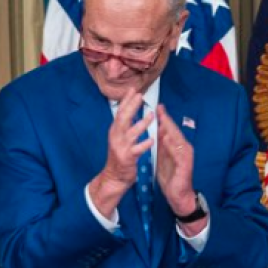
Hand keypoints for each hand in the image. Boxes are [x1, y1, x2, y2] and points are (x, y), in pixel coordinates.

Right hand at [88, 91, 152, 215]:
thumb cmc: (120, 156)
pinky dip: (144, 144)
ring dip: (142, 123)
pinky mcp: (127, 158)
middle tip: (140, 96)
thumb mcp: (119, 138)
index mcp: (115, 130)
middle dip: (131, 106)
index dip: (126, 100)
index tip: (133, 89)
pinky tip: (152, 140)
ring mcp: (121, 147)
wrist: (114, 177)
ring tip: (151, 116)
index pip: (120, 112)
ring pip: (131, 133)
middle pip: (123, 118)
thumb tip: (130, 110)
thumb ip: (124, 126)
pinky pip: (137, 150)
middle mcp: (116, 136)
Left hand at [153, 106, 199, 213]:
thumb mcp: (163, 158)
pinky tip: (166, 138)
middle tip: (159, 107)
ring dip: (170, 129)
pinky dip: (172, 145)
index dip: (164, 118)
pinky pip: (178, 153)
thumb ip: (162, 145)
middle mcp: (184, 148)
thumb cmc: (172, 177)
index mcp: (178, 146)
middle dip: (167, 119)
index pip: (171, 130)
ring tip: (162, 118)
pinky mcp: (185, 165)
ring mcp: (186, 157)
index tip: (158, 107)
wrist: (178, 196)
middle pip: (175, 131)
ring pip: (178, 139)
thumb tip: (158, 129)